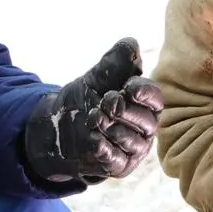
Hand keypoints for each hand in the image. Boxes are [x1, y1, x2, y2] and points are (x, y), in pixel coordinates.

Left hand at [23, 37, 163, 185]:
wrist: (57, 127)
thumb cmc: (85, 99)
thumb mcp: (97, 77)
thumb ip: (115, 62)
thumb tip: (132, 44)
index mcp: (144, 103)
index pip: (155, 98)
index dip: (145, 93)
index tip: (129, 87)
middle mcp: (144, 128)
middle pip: (148, 122)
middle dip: (125, 111)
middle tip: (104, 102)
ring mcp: (133, 150)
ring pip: (134, 142)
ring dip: (113, 129)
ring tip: (94, 118)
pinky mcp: (118, 166)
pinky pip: (118, 160)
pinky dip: (106, 149)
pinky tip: (94, 141)